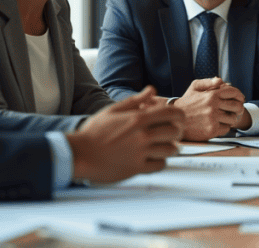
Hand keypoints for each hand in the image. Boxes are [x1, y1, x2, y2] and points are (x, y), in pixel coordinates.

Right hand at [66, 86, 183, 182]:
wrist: (80, 154)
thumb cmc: (94, 132)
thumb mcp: (113, 110)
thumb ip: (135, 100)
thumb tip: (151, 90)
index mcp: (138, 119)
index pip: (172, 113)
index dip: (179, 115)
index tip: (178, 118)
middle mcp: (142, 135)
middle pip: (175, 132)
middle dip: (176, 132)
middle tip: (171, 133)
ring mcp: (140, 153)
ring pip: (170, 150)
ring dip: (170, 147)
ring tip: (163, 146)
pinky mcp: (137, 168)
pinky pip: (160, 165)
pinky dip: (160, 161)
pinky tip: (153, 157)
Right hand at [173, 77, 246, 140]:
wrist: (174, 120)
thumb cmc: (185, 103)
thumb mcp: (194, 88)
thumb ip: (208, 82)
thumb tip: (221, 80)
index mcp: (211, 95)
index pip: (233, 93)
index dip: (240, 95)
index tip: (241, 99)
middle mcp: (213, 106)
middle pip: (237, 106)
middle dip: (238, 108)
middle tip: (236, 111)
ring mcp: (212, 119)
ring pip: (232, 118)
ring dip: (230, 119)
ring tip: (224, 118)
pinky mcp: (211, 130)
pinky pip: (226, 129)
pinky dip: (224, 127)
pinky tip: (217, 125)